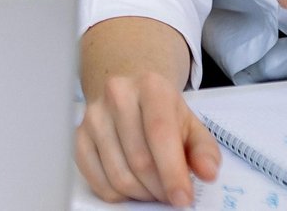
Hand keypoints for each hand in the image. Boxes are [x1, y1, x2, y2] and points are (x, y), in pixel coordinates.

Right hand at [76, 70, 220, 204]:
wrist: (130, 91)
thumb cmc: (164, 112)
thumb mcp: (191, 125)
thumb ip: (204, 150)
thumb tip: (208, 172)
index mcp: (151, 86)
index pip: (159, 133)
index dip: (172, 172)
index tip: (183, 199)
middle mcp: (117, 95)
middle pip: (139, 160)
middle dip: (160, 189)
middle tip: (171, 196)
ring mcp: (94, 115)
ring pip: (118, 175)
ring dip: (141, 194)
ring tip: (154, 189)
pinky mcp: (79, 136)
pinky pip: (97, 181)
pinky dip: (119, 194)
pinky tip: (133, 185)